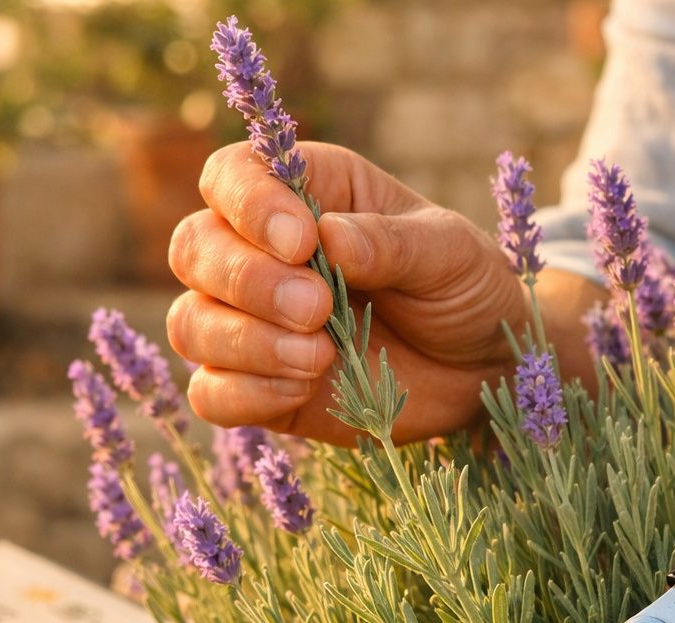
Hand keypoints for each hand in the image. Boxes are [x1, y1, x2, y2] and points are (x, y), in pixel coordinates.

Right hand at [168, 141, 526, 443]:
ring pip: (190, 323)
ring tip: (321, 357)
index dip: (248, 204)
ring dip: (245, 342)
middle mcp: (262, 252)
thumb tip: (329, 238)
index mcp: (307, 192)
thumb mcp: (449, 253)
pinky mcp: (258, 386)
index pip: (232, 176)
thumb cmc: (466, 288)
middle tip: (318, 310)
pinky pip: (210, 394)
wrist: (484, 367)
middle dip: (248, 281)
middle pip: (195, 248)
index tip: (302, 242)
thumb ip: (391, 243)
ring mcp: (253, 323)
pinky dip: (245, 394)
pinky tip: (302, 389)